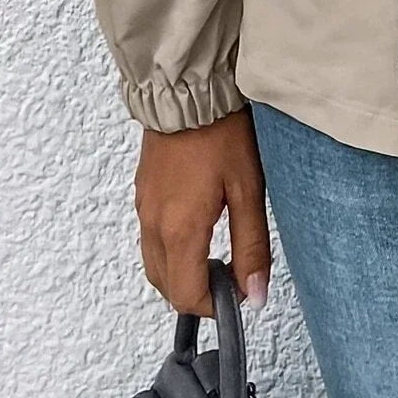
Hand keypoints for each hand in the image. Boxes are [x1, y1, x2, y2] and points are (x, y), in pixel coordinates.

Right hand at [136, 108, 270, 316]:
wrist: (189, 91)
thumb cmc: (222, 134)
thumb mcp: (249, 189)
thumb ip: (251, 245)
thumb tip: (254, 294)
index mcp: (179, 230)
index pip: (187, 296)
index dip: (215, 306)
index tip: (239, 294)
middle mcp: (153, 226)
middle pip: (167, 287)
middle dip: (198, 293)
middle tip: (231, 277)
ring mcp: (143, 209)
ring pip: (155, 266)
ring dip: (182, 274)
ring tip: (218, 257)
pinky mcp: (143, 194)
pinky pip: (150, 240)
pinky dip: (171, 252)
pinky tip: (199, 232)